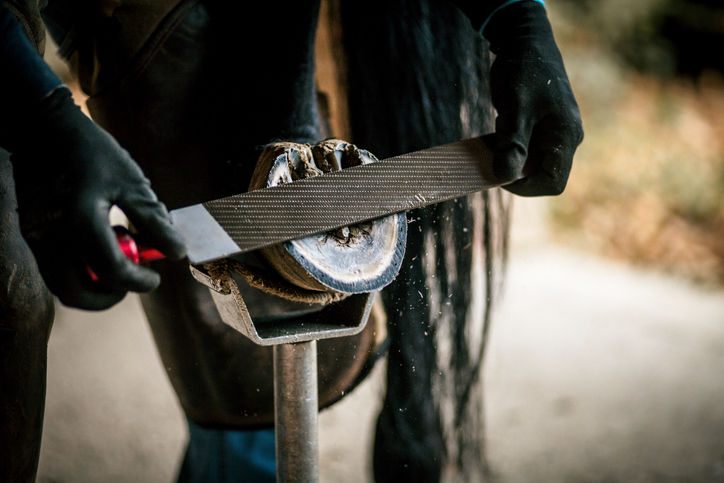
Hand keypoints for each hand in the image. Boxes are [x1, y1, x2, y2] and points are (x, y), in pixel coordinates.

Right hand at [9, 87, 185, 309]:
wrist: (43, 127)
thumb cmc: (90, 151)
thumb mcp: (131, 182)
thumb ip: (153, 220)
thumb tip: (177, 253)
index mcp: (79, 222)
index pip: (112, 272)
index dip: (139, 281)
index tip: (155, 277)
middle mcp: (49, 237)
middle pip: (77, 293)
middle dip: (110, 294)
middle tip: (135, 278)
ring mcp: (34, 238)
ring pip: (63, 283)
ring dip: (94, 281)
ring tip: (121, 253)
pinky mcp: (31, 234)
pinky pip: (56, 265)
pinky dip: (81, 265)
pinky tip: (103, 240)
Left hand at [484, 1, 582, 195]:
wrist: (525, 43)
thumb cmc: (524, 71)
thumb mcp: (515, 107)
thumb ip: (512, 143)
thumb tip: (505, 176)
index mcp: (566, 136)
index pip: (553, 182)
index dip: (525, 188)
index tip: (499, 175)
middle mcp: (565, 139)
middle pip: (541, 175)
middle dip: (515, 171)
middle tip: (491, 154)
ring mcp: (554, 135)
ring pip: (531, 164)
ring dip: (509, 159)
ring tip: (496, 136)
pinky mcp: (542, 129)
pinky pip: (526, 151)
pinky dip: (509, 149)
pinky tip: (497, 133)